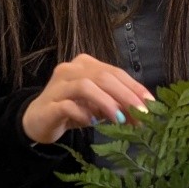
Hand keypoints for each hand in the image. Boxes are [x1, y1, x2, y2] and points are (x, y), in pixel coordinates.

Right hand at [21, 54, 153, 144]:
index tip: (151, 104)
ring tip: (119, 120)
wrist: (37, 120)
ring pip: (86, 86)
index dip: (135, 87)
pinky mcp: (49, 103)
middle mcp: (71, 69)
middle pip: (103, 77)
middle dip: (126, 96)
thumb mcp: (98, 106)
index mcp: (86, 65)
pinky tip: (91, 122)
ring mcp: (58, 85)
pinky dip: (82, 114)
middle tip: (141, 115)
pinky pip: (67, 105)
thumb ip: (117, 104)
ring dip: (106, 103)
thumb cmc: (72, 110)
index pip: (115, 72)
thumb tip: (142, 113)